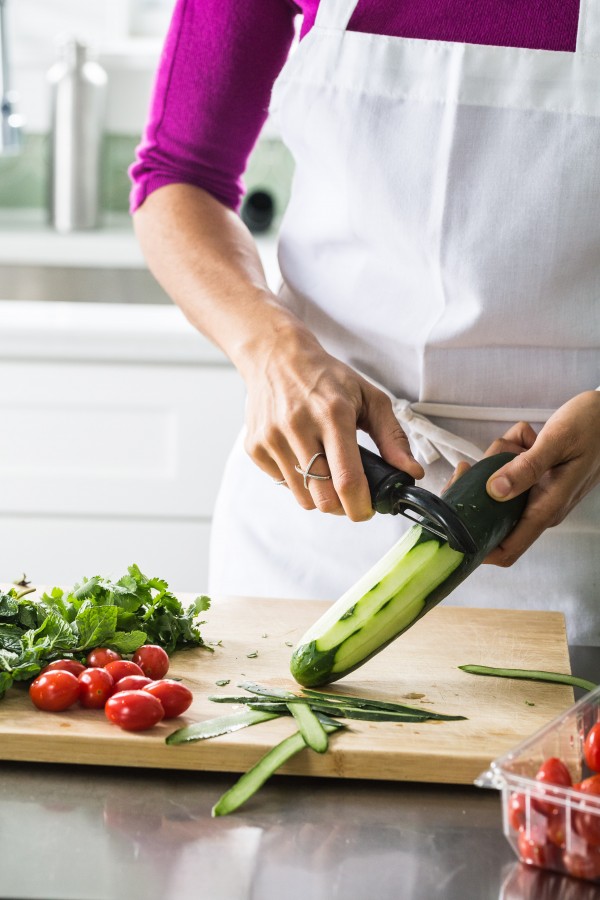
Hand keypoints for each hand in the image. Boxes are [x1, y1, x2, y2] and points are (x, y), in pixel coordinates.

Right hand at [240, 321, 422, 519]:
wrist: (276, 357)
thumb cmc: (326, 377)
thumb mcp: (369, 397)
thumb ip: (393, 437)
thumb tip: (411, 473)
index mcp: (333, 414)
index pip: (347, 479)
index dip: (360, 506)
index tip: (368, 510)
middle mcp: (299, 426)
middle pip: (323, 497)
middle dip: (342, 507)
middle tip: (351, 495)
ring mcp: (272, 438)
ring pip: (302, 498)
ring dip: (320, 496)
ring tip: (326, 471)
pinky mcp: (255, 447)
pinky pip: (283, 485)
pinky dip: (298, 481)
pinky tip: (303, 456)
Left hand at [481, 390, 599, 565]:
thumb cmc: (592, 426)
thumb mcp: (557, 442)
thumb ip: (527, 467)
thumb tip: (495, 490)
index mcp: (546, 508)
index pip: (508, 549)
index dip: (478, 549)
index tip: (452, 531)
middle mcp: (539, 507)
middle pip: (491, 515)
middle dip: (476, 489)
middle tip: (471, 466)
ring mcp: (536, 493)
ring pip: (495, 486)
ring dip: (497, 459)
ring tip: (521, 440)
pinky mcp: (534, 478)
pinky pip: (507, 470)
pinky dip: (509, 450)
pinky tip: (527, 437)